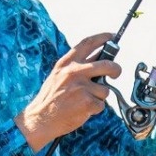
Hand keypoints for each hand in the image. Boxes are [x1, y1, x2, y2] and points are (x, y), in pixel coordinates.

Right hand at [15, 33, 120, 150]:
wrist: (40, 118)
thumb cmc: (50, 98)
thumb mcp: (58, 75)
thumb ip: (76, 67)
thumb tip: (98, 59)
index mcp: (66, 63)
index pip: (88, 43)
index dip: (102, 37)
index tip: (112, 36)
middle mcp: (74, 72)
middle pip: (107, 64)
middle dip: (116, 69)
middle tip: (115, 73)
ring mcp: (81, 87)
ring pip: (105, 89)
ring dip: (98, 96)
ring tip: (83, 100)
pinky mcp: (87, 102)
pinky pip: (101, 104)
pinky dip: (94, 109)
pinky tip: (82, 109)